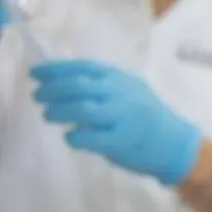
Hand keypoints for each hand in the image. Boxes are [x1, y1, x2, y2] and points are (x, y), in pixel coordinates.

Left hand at [30, 59, 203, 185]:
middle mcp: (123, 94)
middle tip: (37, 96)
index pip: (85, 68)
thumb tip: (62, 84)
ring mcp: (123, 117)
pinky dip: (74, 137)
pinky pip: (90, 137)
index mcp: (123, 80)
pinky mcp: (122, 141)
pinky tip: (70, 137)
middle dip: (52, 90)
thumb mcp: (130, 92)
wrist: (175, 144)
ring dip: (59, 111)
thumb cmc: (148, 118)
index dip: (57, 69)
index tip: (35, 73)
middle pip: (79, 86)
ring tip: (48, 115)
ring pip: (82, 109)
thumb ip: (103, 87)